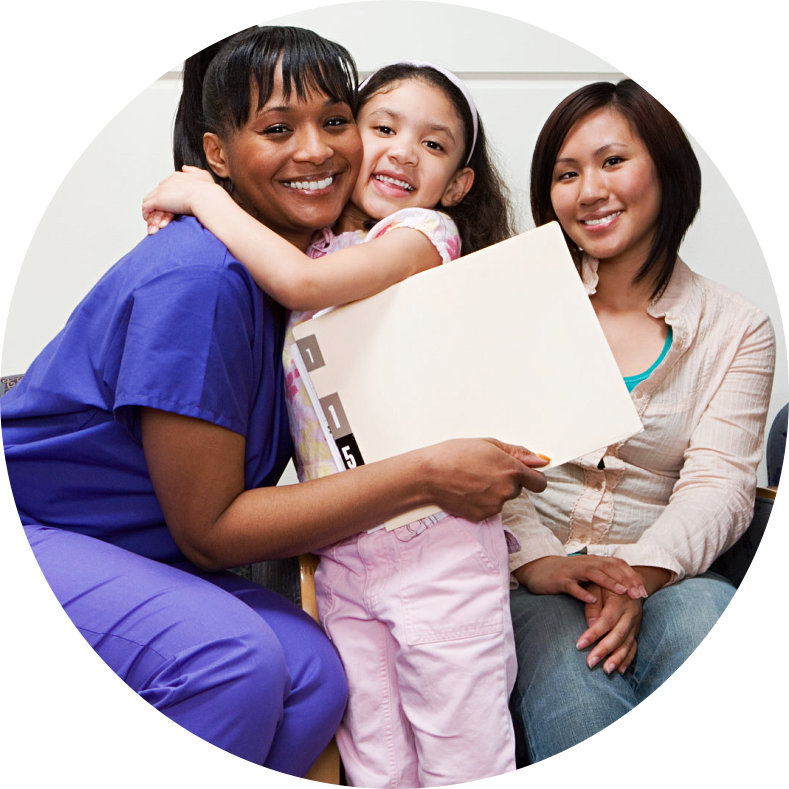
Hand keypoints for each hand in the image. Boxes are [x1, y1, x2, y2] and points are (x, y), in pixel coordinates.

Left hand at [142, 166, 216, 234]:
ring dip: (152, 213)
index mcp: (177, 177)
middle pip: (156, 195)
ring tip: (156, 224)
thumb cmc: (208, 191)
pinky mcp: (158, 201)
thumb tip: (185, 168)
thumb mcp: (203, 176)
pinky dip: (148, 216)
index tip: (170, 210)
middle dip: (158, 207)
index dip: (167, 199)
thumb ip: (194, 171)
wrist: (207, 197)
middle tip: (161, 219)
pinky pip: (147, 209)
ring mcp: (161, 191)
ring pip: (149, 202)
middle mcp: (167, 182)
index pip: (166, 187)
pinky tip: (153, 224)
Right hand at [422, 438, 548, 522]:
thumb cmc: (454, 454)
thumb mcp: (488, 444)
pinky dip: (481, 501)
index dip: (533, 477)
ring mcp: (495, 505)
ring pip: (502, 499)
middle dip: (506, 481)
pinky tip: (466, 490)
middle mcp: (507, 490)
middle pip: (518, 489)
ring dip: (493, 491)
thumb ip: (518, 452)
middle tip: (484, 470)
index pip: (539, 482)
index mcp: (512, 470)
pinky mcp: (482, 516)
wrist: (428, 474)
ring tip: (471, 479)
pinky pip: (489, 508)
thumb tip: (540, 460)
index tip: (524, 474)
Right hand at [513, 554, 647, 601]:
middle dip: (626, 580)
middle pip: (609, 568)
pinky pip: (572, 586)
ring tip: (622, 592)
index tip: (644, 590)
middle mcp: (585, 563)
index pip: (617, 564)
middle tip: (639, 594)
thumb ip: (603, 575)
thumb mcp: (586, 572)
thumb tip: (627, 585)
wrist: (538, 570)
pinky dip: (583, 592)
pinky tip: (592, 600)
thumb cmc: (565, 574)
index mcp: (593, 561)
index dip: (631, 575)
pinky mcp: (560, 580)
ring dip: (609, 582)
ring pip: (593, 573)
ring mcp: (572, 571)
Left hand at [576, 584, 642, 673]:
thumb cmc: (606, 583)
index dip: (593, 633)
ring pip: (628, 644)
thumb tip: (591, 625)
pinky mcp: (637, 630)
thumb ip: (593, 604)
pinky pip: (634, 647)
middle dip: (604, 650)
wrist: (631, 582)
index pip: (606, 620)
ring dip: (617, 659)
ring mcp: (635, 624)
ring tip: (606, 671)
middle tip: (590, 663)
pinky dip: (628, 659)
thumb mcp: (596, 586)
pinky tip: (620, 670)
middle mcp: (630, 614)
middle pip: (618, 635)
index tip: (579, 645)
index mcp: (619, 601)